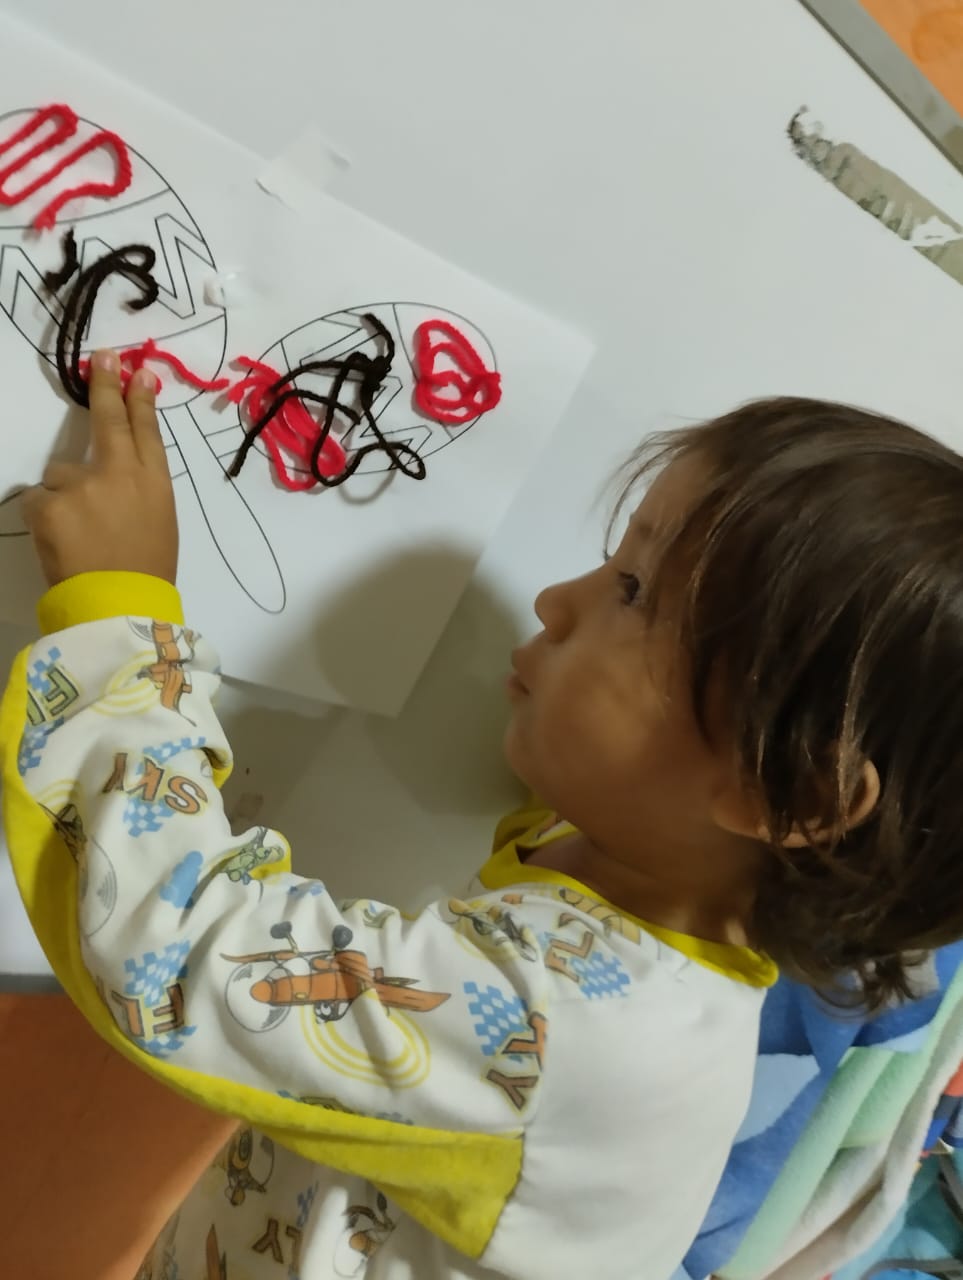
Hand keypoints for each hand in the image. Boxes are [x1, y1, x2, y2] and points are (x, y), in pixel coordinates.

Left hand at [23, 350, 177, 587]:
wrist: (119, 607)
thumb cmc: (146, 572)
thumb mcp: (158, 523)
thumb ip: (138, 489)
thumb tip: (115, 470)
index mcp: (155, 482)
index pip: (146, 430)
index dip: (140, 399)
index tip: (137, 372)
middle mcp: (121, 473)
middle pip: (108, 420)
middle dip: (105, 385)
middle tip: (102, 358)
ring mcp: (82, 485)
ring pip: (61, 474)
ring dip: (64, 496)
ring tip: (79, 534)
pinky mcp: (50, 503)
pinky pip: (40, 500)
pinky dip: (46, 517)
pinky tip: (62, 542)